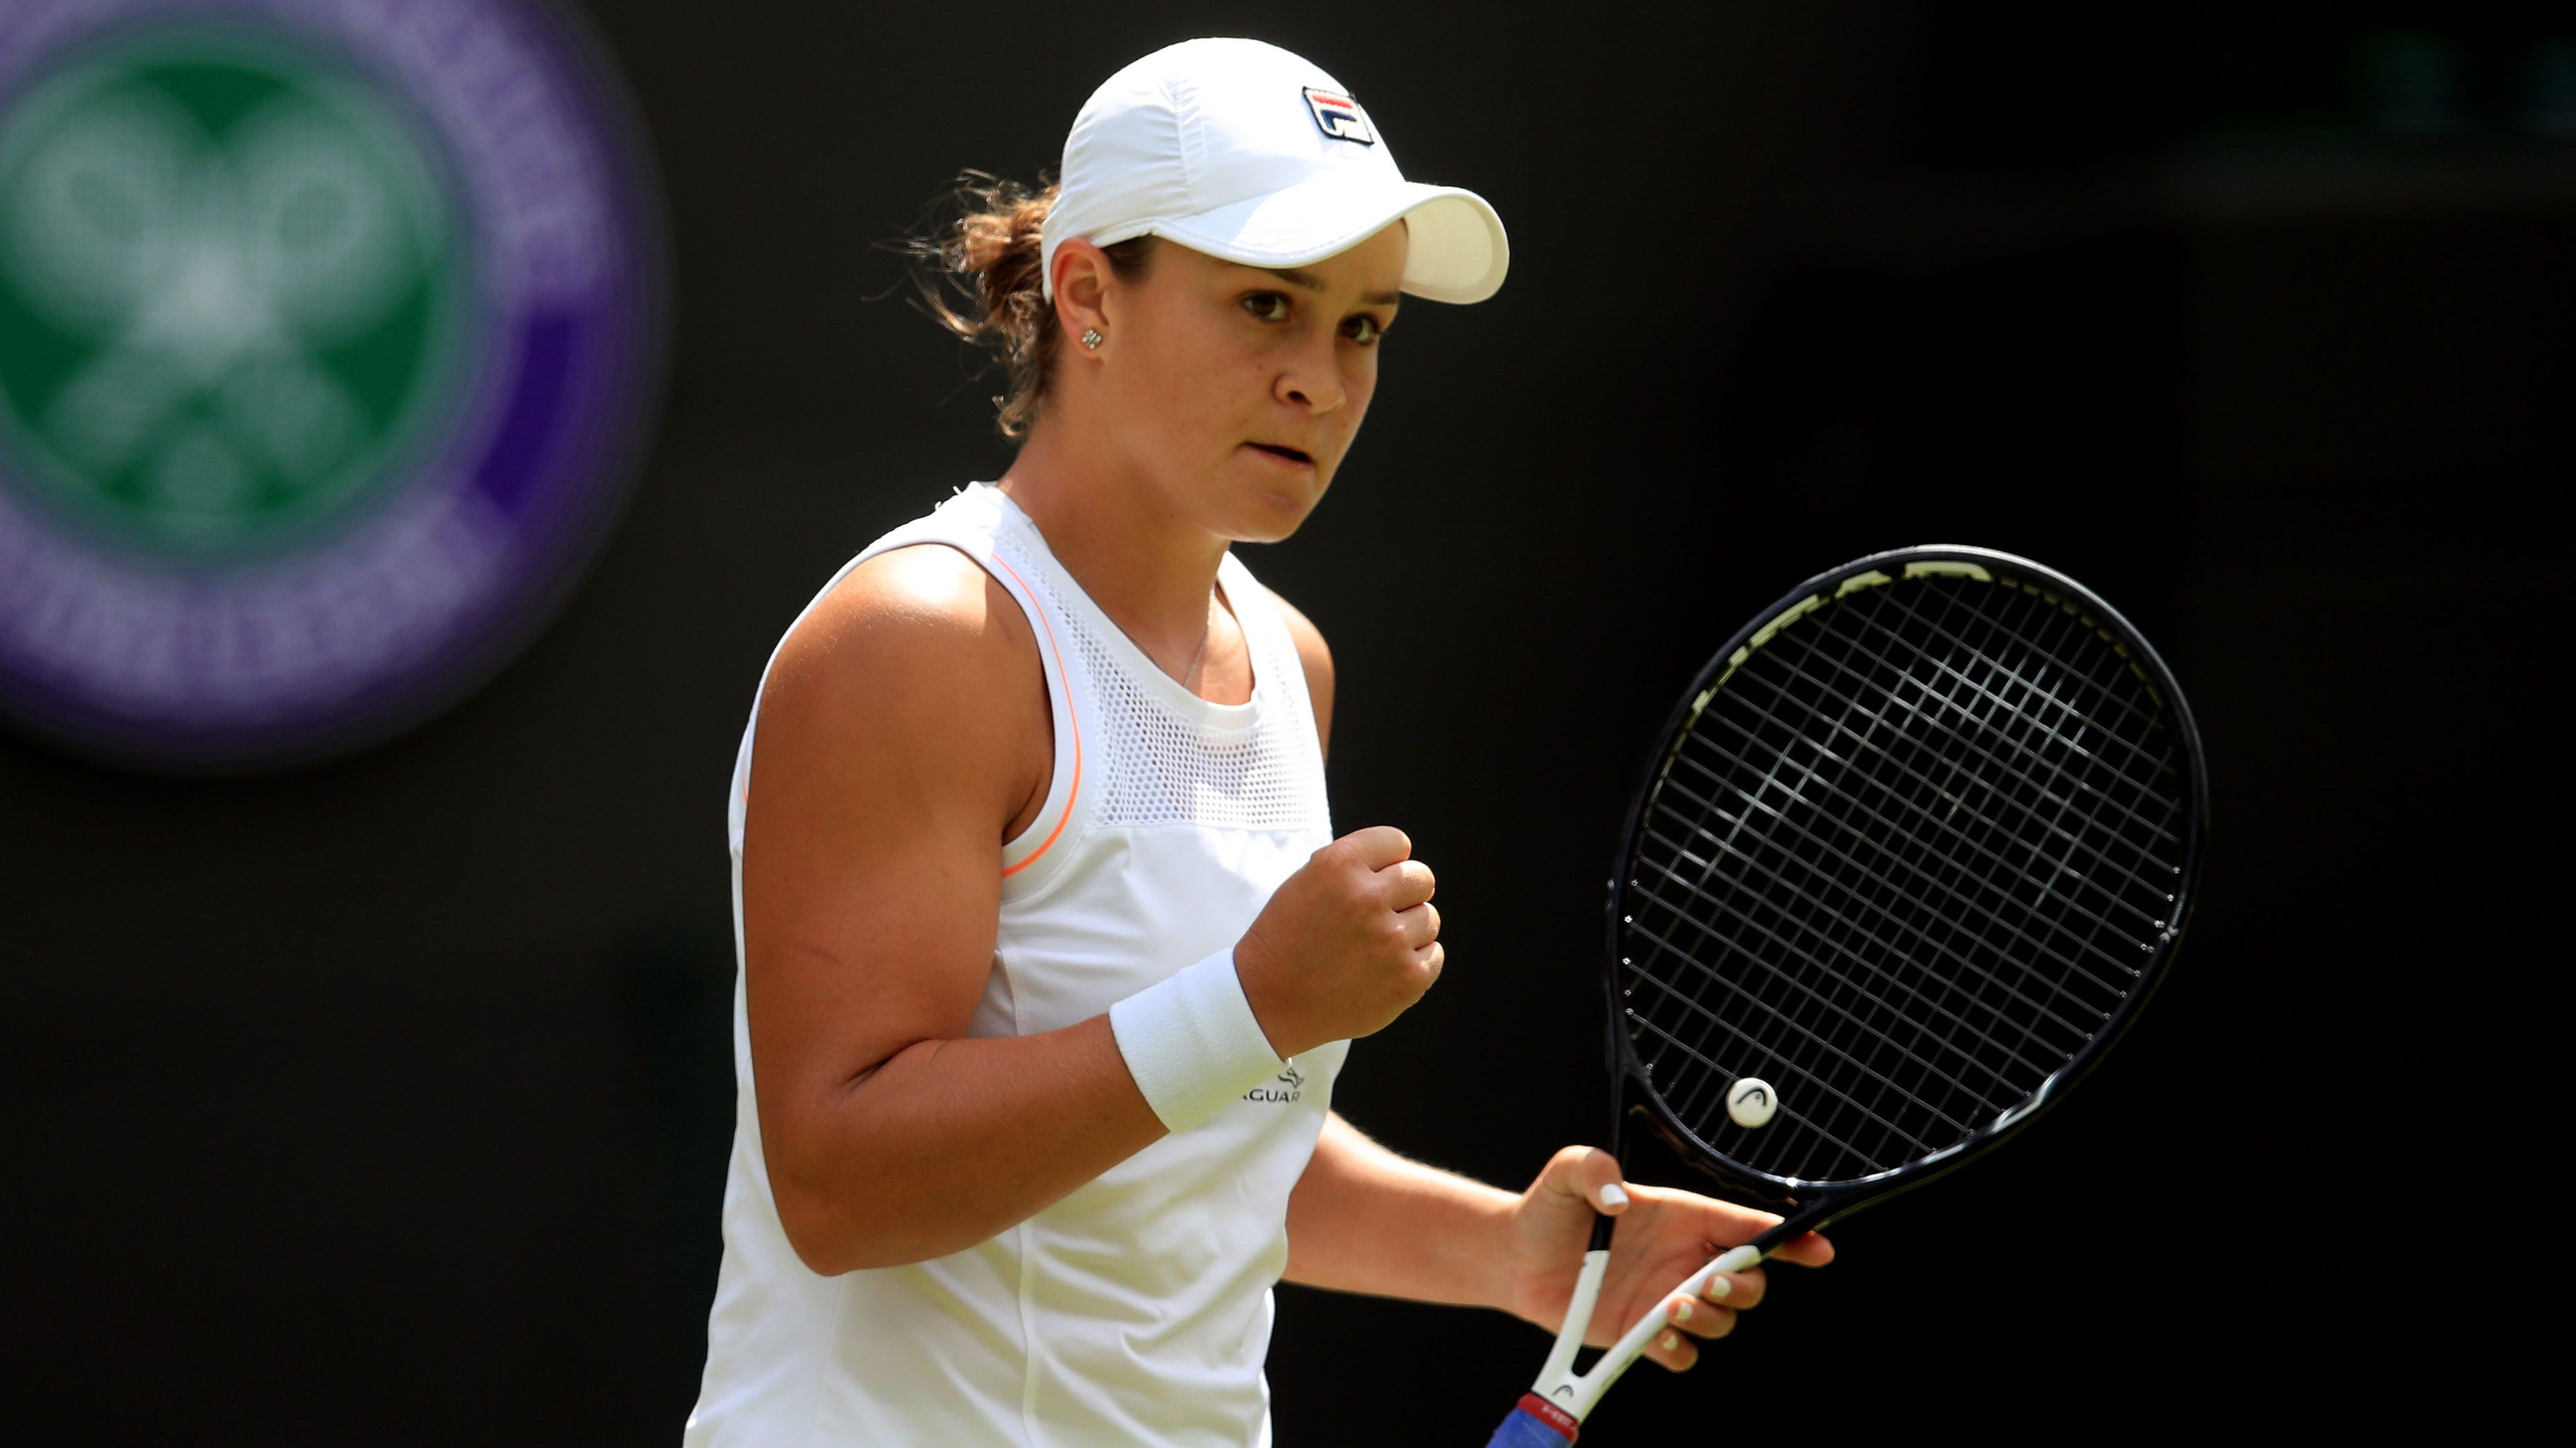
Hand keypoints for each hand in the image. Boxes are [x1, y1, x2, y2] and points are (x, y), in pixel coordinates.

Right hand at [1234, 826, 1441, 1059]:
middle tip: (1380, 915)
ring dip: (1408, 930)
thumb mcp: (1304, 883)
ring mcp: (1391, 940)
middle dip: (1404, 893)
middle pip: (1421, 877)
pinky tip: (1382, 970)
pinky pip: (1433, 954)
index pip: (1396, 842)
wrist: (1268, 1004)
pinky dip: (1414, 962)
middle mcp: (1367, 897)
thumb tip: (1398, 860)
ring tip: (1373, 948)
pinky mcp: (1408, 978)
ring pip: (1429, 918)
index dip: (1387, 862)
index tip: (1376, 879)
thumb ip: (1351, 866)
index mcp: (1338, 865)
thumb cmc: (1286, 941)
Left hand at [1503, 1146, 1834, 1371]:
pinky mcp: (1643, 1332)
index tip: (1818, 1249)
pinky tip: (1653, 1338)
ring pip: (1722, 1319)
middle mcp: (1684, 1259)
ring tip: (1672, 1308)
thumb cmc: (1550, 1209)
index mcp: (1683, 1216)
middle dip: (1746, 1284)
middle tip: (1711, 1282)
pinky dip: (1677, 1351)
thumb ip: (1592, 1168)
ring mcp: (1667, 1297)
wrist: (1515, 1257)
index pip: (1747, 1225)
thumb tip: (1616, 1198)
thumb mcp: (1568, 1172)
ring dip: (1710, 1318)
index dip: (1789, 1237)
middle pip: (1749, 1279)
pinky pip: (1681, 1353)